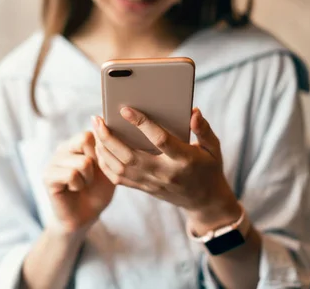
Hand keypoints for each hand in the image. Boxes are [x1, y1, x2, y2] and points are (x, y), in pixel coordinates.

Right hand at [44, 132, 115, 233]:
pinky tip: (72, 189)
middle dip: (95, 164)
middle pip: (85, 139)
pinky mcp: (47, 176)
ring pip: (82, 161)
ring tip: (81, 185)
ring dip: (88, 178)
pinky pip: (71, 174)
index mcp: (77, 143)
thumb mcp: (108, 168)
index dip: (100, 151)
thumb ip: (106, 148)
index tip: (99, 167)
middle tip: (89, 177)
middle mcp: (63, 147)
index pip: (91, 132)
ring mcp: (53, 160)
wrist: (84, 216)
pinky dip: (78, 185)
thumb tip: (102, 124)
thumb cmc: (97, 191)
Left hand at [92, 107, 240, 229]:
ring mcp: (151, 183)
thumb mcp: (213, 148)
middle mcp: (164, 173)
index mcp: (184, 160)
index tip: (125, 109)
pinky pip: (118, 178)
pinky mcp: (143, 188)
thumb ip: (204, 129)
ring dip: (103, 149)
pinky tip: (99, 147)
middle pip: (130, 156)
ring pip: (119, 168)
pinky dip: (105, 163)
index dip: (142, 123)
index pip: (160, 140)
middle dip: (110, 137)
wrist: (204, 201)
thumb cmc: (208, 168)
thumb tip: (193, 112)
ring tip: (95, 129)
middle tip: (97, 118)